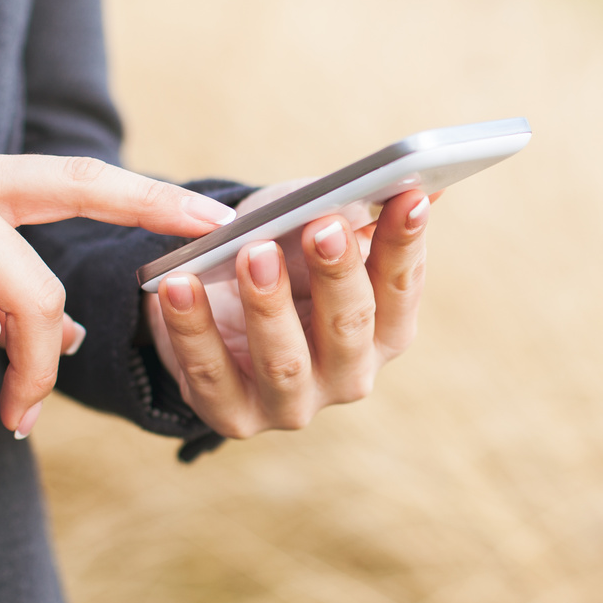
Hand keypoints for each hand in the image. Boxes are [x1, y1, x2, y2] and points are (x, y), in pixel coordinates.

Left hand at [144, 186, 431, 437]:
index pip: (401, 289)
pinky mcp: (233, 416)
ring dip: (268, 305)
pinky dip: (191, 328)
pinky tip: (178, 284)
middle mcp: (348, 376)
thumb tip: (424, 186)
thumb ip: (361, 211)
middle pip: (350, 328)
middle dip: (337, 275)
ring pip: (284, 361)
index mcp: (383, 333)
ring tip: (253, 251)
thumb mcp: (318, 230)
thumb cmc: (284, 264)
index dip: (404, 244)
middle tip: (323, 226)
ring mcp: (292, 404)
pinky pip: (209, 374)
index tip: (406, 197)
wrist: (217, 314)